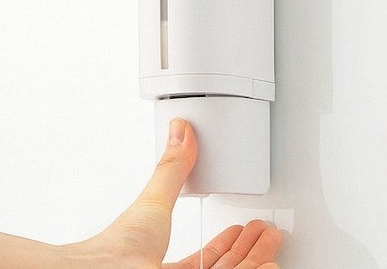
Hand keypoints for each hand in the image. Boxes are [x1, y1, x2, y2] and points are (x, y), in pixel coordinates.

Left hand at [67, 118, 281, 267]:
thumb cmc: (116, 251)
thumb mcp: (154, 202)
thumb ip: (172, 170)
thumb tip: (180, 132)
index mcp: (160, 263)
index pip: (200, 260)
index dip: (222, 245)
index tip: (238, 230)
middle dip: (245, 249)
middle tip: (262, 231)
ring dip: (253, 258)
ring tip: (269, 239)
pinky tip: (270, 264)